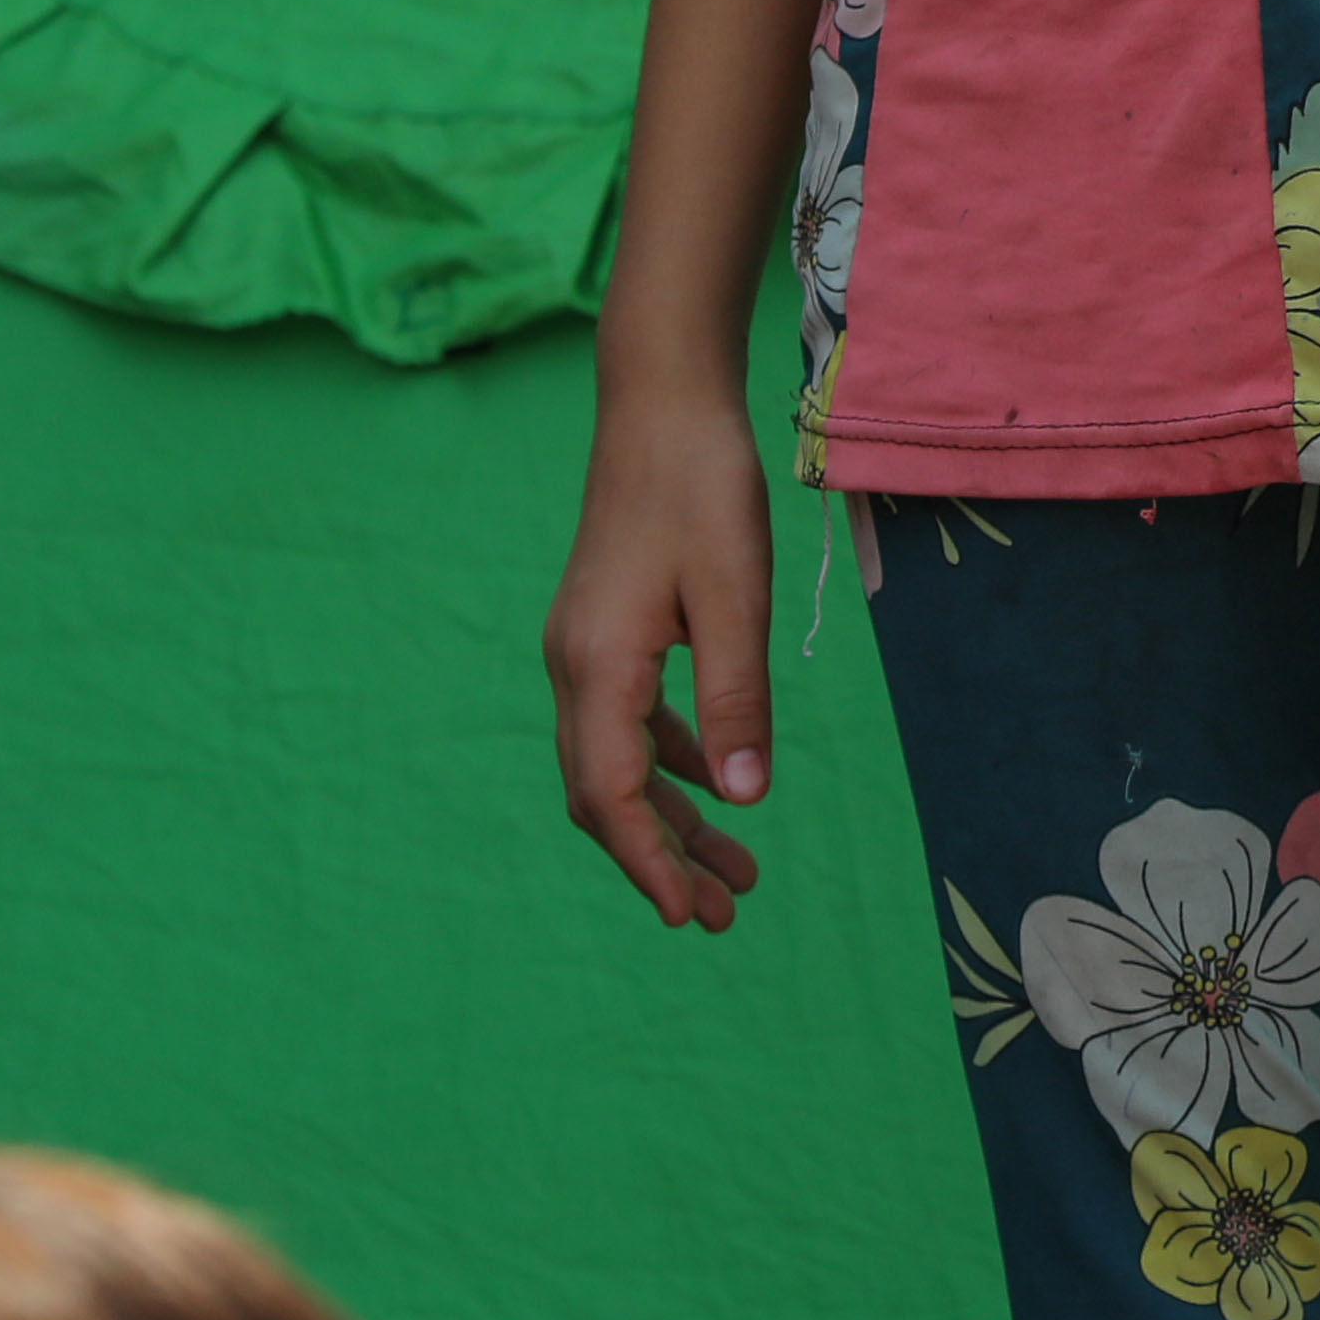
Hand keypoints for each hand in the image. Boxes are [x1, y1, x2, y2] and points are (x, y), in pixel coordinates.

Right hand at [543, 360, 779, 929]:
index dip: (649, 862)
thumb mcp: (735, 593)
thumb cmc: (701, 485)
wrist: (660, 403)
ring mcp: (583, 655)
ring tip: (735, 869)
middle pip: (605, 796)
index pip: (611, 795)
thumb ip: (736, 699)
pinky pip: (627, 727)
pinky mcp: (603, 637)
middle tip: (726, 914)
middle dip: (662, 859)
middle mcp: (574, 670)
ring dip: (670, 821)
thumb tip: (745, 799)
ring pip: (616, 767)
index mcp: (598, 666)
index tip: (692, 916)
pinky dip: (667, 768)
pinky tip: (716, 787)